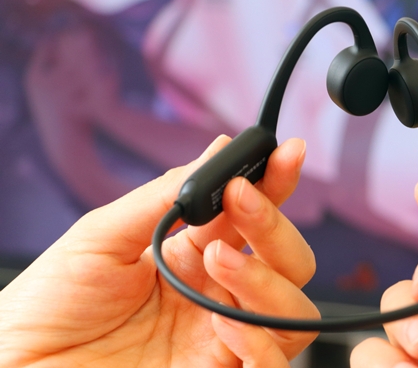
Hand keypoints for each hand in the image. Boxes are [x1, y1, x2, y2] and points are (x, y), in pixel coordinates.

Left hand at [0, 136, 318, 366]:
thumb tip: (218, 148)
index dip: (278, 184)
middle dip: (274, 225)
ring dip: (268, 279)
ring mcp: (220, 340)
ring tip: (216, 258)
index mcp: (193, 255)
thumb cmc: (46, 309)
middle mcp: (216, 295)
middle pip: (289, 261)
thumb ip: (165, 197)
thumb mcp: (101, 238)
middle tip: (241, 199)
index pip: (254, 216)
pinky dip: (263, 341)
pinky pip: (274, 365)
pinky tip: (227, 322)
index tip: (284, 154)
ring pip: (294, 312)